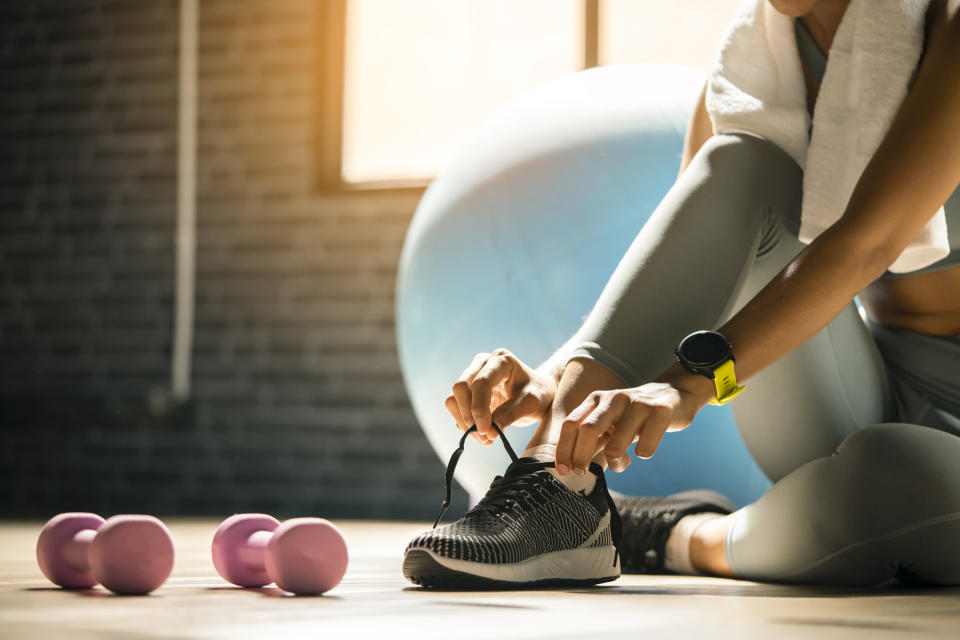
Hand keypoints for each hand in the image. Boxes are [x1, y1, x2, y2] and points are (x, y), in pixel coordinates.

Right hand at [445, 349, 557, 444]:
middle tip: (486, 437)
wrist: (538, 392)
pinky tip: (484, 434)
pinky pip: (456, 409)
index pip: (481, 382)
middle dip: (469, 416)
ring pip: (453, 400)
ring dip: (465, 423)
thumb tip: (489, 431)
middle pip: (460, 388)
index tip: (486, 431)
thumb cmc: (538, 393)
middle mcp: (482, 364)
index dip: (479, 407)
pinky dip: (466, 425)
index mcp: (501, 361)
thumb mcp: (532, 402)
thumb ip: (512, 413)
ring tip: (486, 439)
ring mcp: (472, 376)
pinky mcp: (467, 392)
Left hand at [555, 380, 703, 474]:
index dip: (563, 449)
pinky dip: (643, 454)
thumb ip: (593, 439)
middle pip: (588, 430)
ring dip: (615, 462)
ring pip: (616, 443)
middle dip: (580, 457)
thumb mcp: (610, 421)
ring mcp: (637, 404)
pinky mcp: (661, 412)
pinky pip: (645, 447)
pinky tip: (644, 450)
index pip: (571, 424)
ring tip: (621, 461)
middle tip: (582, 472)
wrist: (674, 394)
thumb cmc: (635, 416)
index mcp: (597, 400)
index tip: (562, 471)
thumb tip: (571, 467)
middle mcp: (614, 398)